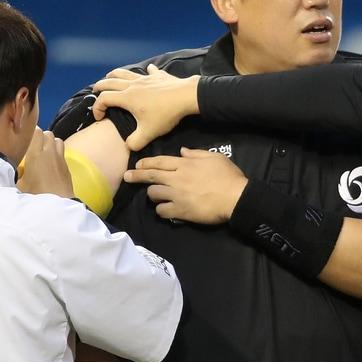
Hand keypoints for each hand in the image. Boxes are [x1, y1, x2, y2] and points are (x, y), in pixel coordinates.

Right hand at [17, 128, 74, 198]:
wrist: (57, 205)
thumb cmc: (36, 195)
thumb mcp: (19, 185)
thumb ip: (16, 174)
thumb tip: (13, 170)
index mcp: (35, 154)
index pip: (36, 132)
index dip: (32, 134)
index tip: (26, 141)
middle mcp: (49, 153)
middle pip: (48, 134)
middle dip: (42, 137)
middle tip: (35, 147)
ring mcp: (60, 159)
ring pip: (58, 141)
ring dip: (52, 144)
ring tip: (45, 154)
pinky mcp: (67, 167)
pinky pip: (63, 154)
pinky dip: (57, 155)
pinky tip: (52, 166)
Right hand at [92, 65, 199, 149]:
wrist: (186, 97)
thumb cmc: (165, 114)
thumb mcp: (148, 133)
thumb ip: (135, 142)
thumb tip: (128, 146)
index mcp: (127, 98)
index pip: (104, 99)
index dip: (97, 108)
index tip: (99, 117)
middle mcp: (132, 85)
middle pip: (110, 82)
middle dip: (100, 86)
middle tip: (95, 90)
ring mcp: (145, 79)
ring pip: (126, 73)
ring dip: (115, 74)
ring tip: (110, 75)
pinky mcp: (158, 76)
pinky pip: (150, 71)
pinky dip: (147, 71)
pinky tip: (148, 70)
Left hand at [124, 147, 248, 223]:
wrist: (235, 198)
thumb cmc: (228, 176)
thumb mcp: (214, 157)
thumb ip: (196, 154)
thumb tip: (182, 151)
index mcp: (185, 164)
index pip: (159, 161)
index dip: (146, 163)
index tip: (137, 164)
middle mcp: (177, 178)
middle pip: (151, 176)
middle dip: (136, 176)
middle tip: (127, 177)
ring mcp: (177, 195)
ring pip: (153, 193)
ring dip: (152, 194)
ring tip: (154, 196)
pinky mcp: (180, 210)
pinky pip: (162, 210)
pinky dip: (161, 210)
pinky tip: (164, 210)